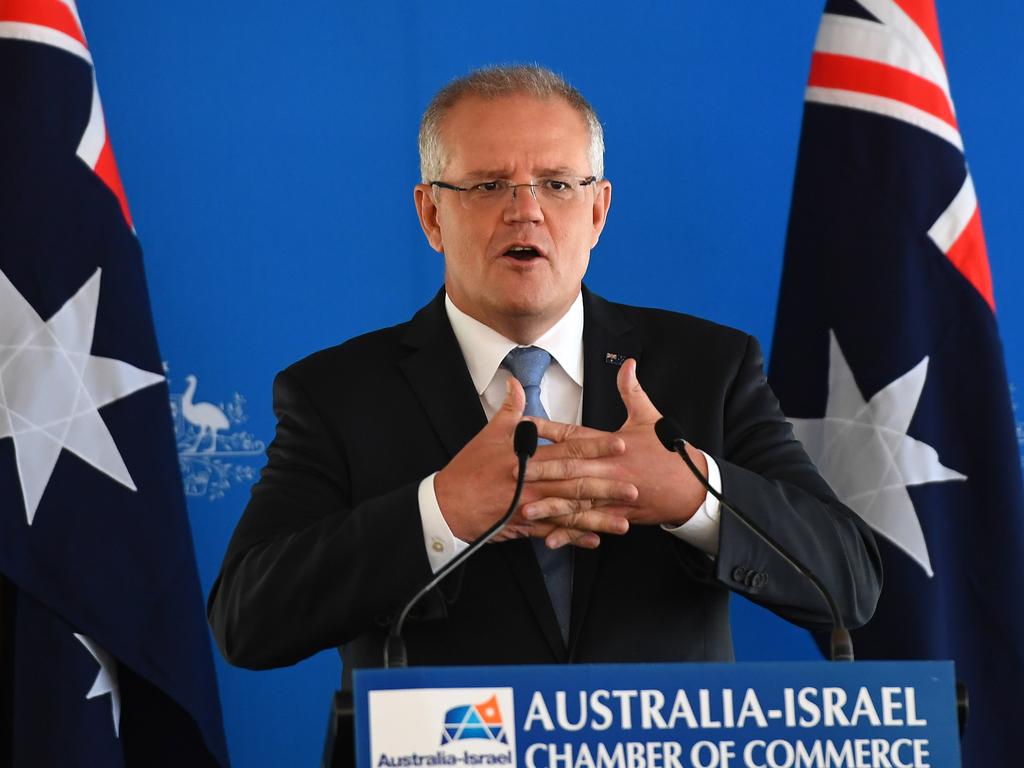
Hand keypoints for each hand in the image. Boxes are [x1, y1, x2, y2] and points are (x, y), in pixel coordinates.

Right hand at [434, 378, 636, 544]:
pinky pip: (554, 533)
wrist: (447, 506)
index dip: (595, 448)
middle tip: (634, 487)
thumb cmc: (468, 469)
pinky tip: (594, 539)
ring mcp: (530, 509)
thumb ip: (509, 410)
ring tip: (624, 521)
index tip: (620, 445)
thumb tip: (515, 383)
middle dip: (607, 487)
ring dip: (598, 518)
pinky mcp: (524, 527)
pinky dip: (574, 537)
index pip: (568, 450)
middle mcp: (532, 484)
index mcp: (527, 459)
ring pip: (570, 514)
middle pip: (576, 485)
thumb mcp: (488, 434)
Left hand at [525, 358, 708, 547]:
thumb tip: (626, 364)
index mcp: (612, 444)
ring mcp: (612, 494)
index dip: (549, 430)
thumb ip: (632, 391)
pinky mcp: (616, 515)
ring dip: (549, 506)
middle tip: (514, 470)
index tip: (525, 425)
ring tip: (524, 508)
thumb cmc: (668, 452)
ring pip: (575, 501)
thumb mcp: (650, 418)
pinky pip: (589, 524)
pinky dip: (570, 533)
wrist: (692, 487)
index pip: (575, 434)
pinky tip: (549, 538)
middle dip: (540, 470)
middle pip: (569, 469)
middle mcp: (609, 469)